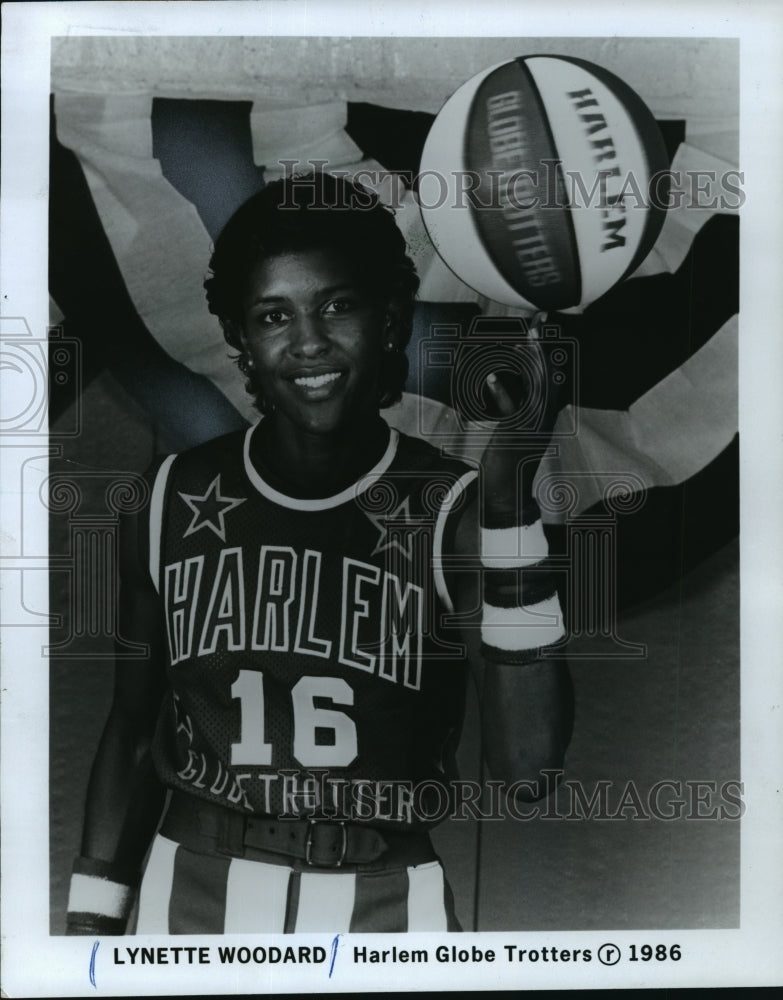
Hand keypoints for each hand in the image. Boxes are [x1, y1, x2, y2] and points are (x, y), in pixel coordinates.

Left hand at [480, 329, 558, 525]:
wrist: (507, 496)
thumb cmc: (510, 464)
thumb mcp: (520, 433)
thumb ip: (522, 411)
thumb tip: (515, 389)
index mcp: (544, 417)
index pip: (551, 378)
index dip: (548, 353)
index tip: (543, 328)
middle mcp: (542, 420)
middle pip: (548, 377)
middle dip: (543, 348)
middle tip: (539, 320)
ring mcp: (530, 428)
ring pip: (534, 390)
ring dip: (529, 364)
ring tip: (523, 340)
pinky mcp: (515, 437)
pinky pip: (510, 412)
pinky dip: (501, 394)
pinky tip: (491, 378)